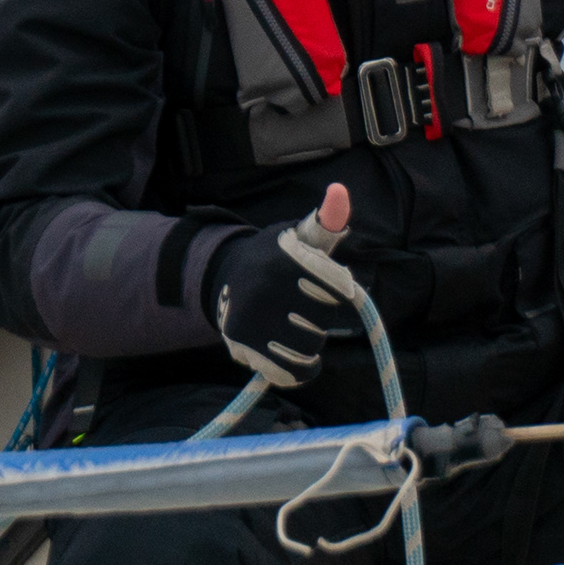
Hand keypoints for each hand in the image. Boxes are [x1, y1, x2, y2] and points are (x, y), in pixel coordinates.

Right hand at [210, 184, 372, 388]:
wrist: (222, 279)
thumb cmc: (274, 257)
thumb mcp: (296, 235)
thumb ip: (324, 221)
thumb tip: (341, 192)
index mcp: (283, 258)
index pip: (338, 288)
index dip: (337, 287)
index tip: (326, 281)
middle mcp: (265, 289)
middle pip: (325, 318)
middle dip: (321, 311)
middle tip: (303, 301)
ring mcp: (253, 321)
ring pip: (311, 345)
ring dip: (311, 339)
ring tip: (295, 323)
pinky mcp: (245, 349)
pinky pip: (295, 372)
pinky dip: (302, 366)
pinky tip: (294, 351)